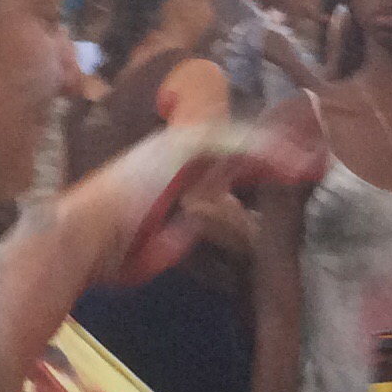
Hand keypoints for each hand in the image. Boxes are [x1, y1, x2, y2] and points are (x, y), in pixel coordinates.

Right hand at [77, 120, 315, 288]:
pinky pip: (232, 144)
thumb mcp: (153, 248)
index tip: (284, 177)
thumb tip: (196, 225)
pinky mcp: (179, 149)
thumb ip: (176, 235)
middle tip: (311, 160)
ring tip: (312, 162)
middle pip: (234, 143)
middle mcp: (170, 151)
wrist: (78, 242)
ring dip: (276, 148)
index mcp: (165, 174)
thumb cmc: (107, 253)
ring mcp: (174, 145)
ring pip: (238, 139)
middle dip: (274, 149)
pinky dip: (262, 150)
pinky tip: (290, 162)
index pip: (218, 162)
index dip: (253, 167)